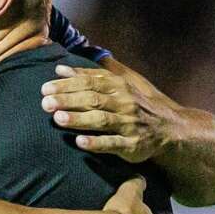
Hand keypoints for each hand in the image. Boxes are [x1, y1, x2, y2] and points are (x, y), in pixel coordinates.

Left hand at [42, 65, 180, 163]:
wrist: (169, 128)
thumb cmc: (136, 104)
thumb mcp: (120, 84)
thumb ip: (90, 76)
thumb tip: (60, 68)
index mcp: (118, 87)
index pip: (90, 83)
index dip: (67, 84)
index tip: (45, 87)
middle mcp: (124, 103)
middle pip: (93, 99)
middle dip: (68, 100)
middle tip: (45, 103)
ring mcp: (129, 124)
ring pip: (101, 120)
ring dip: (79, 119)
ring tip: (58, 118)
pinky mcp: (132, 145)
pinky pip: (113, 144)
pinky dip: (96, 143)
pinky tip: (80, 142)